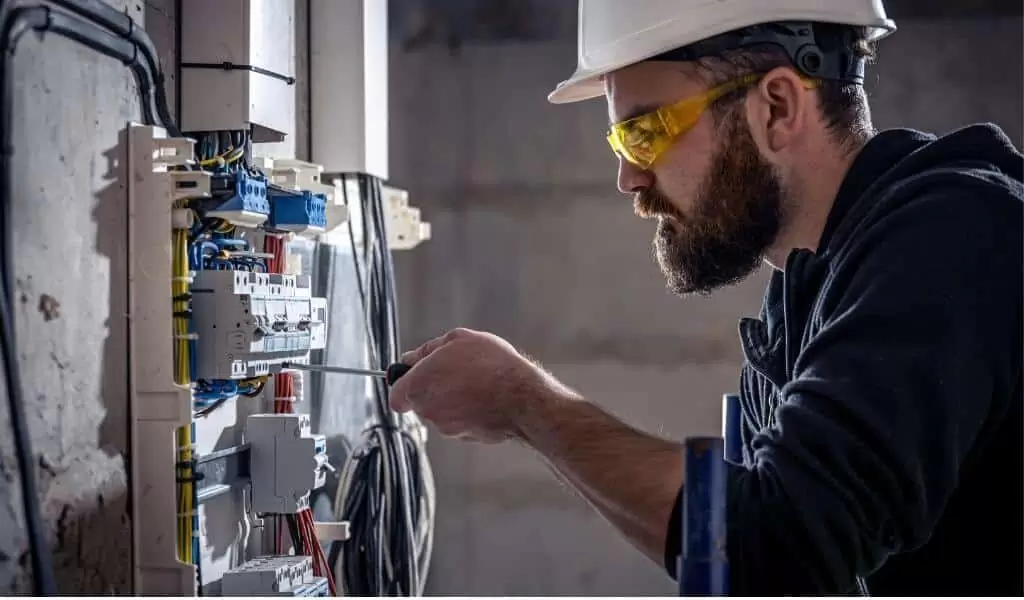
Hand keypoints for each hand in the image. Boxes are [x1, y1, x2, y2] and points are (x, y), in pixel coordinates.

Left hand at [389, 328, 571, 442]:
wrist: (521, 397)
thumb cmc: (490, 366)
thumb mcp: (457, 339)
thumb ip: (428, 349)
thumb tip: (413, 357)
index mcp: (417, 387)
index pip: (395, 395)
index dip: (404, 384)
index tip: (416, 375)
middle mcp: (428, 412)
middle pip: (421, 401)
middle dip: (434, 387)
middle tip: (456, 370)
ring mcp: (448, 428)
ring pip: (443, 412)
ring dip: (454, 399)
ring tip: (477, 382)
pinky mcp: (467, 437)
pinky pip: (462, 422)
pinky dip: (470, 412)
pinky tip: (486, 397)